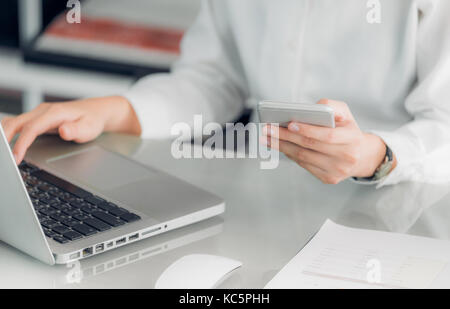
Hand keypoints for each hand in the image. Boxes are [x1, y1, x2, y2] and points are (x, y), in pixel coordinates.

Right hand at [0, 96, 140, 163]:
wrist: (96, 111)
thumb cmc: (93, 120)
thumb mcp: (89, 128)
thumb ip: (76, 130)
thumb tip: (63, 131)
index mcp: (55, 113)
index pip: (32, 128)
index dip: (21, 143)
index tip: (16, 157)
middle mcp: (44, 111)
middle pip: (15, 122)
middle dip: (5, 139)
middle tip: (3, 159)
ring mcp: (39, 114)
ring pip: (14, 122)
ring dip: (5, 136)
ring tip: (3, 155)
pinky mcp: (38, 118)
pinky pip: (19, 125)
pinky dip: (11, 134)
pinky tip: (7, 146)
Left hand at [261, 99, 395, 183]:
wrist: (360, 156)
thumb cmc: (347, 130)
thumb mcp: (346, 114)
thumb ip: (332, 106)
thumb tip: (313, 108)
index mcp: (352, 139)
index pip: (328, 136)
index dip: (308, 130)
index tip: (290, 124)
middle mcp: (346, 157)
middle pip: (310, 146)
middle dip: (286, 136)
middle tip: (268, 129)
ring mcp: (337, 170)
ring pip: (303, 157)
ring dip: (282, 146)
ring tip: (266, 137)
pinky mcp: (328, 178)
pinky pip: (304, 165)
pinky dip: (289, 154)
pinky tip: (278, 146)